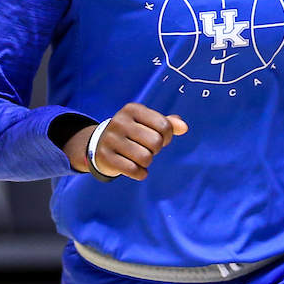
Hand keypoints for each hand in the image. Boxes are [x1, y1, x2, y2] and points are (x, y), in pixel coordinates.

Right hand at [63, 103, 188, 180]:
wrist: (99, 145)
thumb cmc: (131, 133)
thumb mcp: (147, 123)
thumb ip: (168, 123)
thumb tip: (184, 127)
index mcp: (132, 109)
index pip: (164, 126)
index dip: (167, 137)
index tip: (159, 139)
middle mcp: (120, 121)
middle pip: (156, 142)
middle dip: (156, 150)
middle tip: (146, 149)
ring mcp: (111, 139)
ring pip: (146, 158)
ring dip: (147, 163)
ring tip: (139, 158)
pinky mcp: (105, 157)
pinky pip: (133, 170)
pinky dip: (139, 174)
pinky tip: (135, 169)